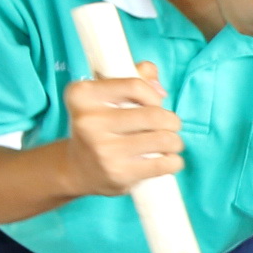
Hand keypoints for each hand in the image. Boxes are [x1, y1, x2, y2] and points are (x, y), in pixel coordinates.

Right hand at [63, 64, 183, 197]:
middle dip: (171, 120)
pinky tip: (170, 160)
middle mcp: (89, 121)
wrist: (76, 168)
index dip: (153, 95)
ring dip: (175, 141)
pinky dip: (174, 162)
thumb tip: (158, 85)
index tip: (155, 103)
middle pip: (153, 115)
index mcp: (82, 95)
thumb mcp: (104, 96)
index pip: (135, 86)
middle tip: (171, 125)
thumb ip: (133, 78)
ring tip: (172, 143)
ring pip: (162, 139)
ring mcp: (103, 150)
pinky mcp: (118, 174)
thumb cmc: (98, 125)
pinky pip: (162, 164)